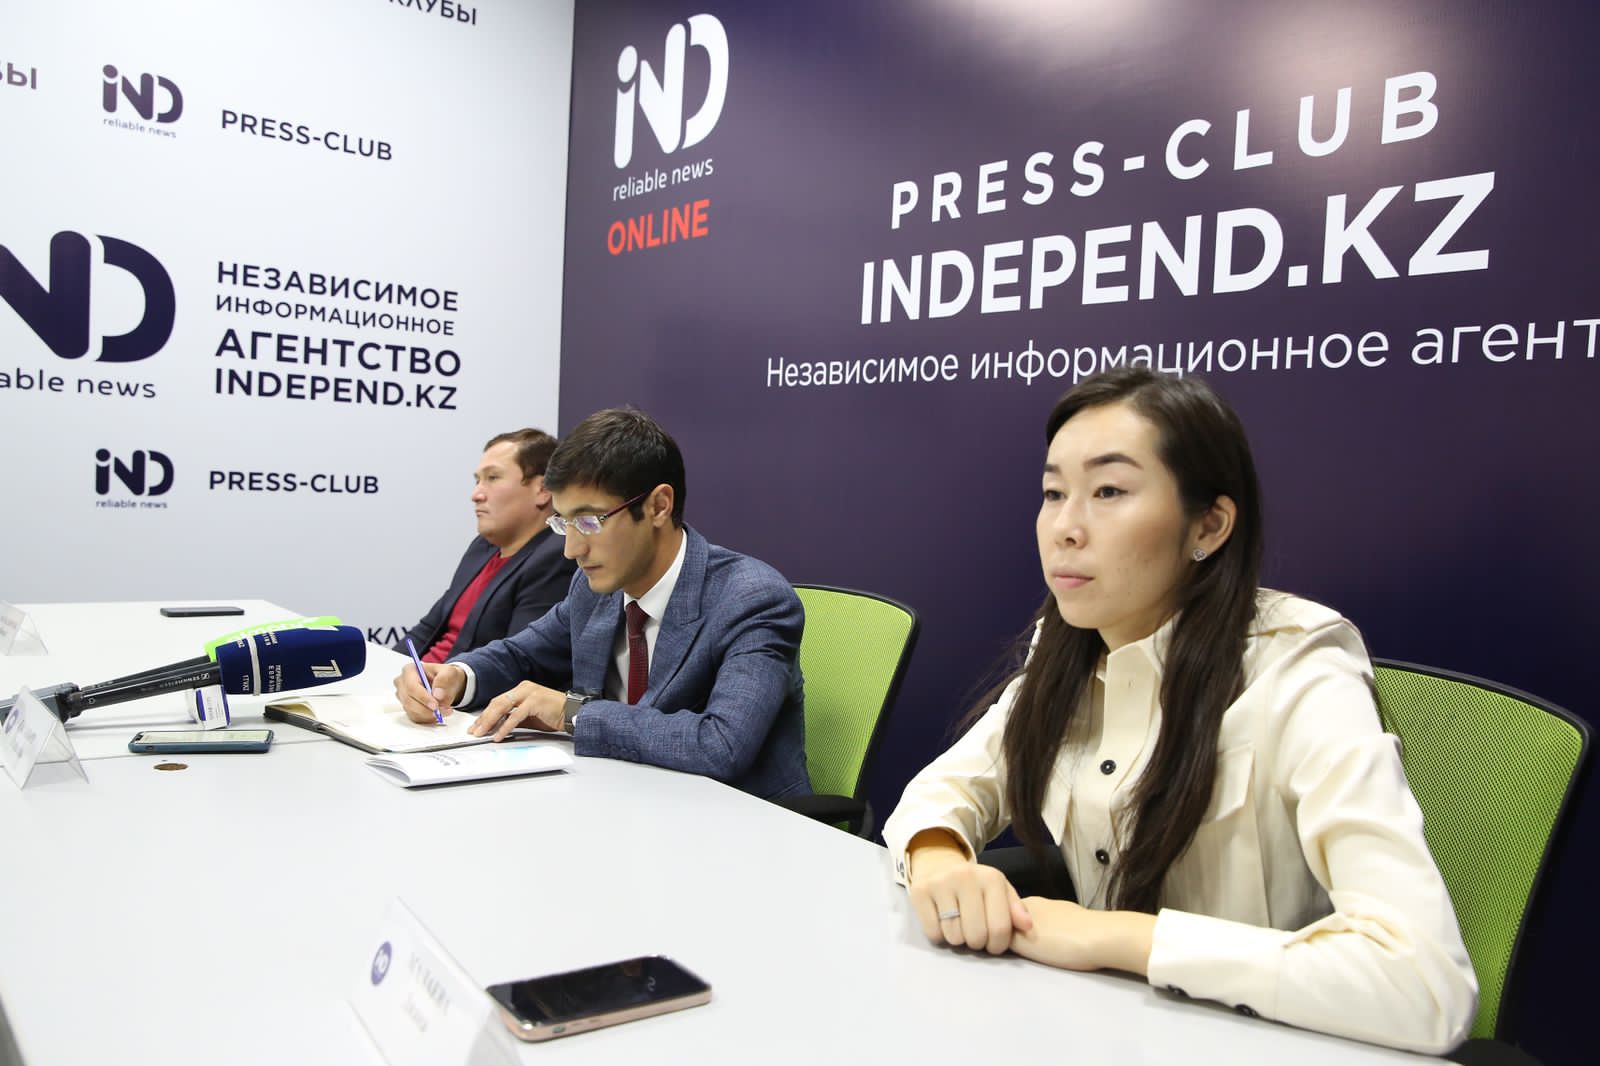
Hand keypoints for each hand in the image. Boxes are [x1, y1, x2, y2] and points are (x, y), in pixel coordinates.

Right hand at [394, 663, 464, 722]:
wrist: (446, 683)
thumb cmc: (445, 675)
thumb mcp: (449, 672)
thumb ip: (444, 680)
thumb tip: (438, 695)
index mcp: (409, 670)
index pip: (411, 687)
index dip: (423, 698)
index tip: (435, 705)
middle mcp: (402, 683)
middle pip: (409, 701)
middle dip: (427, 709)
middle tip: (444, 710)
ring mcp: (403, 696)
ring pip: (412, 711)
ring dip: (429, 715)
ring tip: (445, 711)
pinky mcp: (407, 707)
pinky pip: (415, 717)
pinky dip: (428, 718)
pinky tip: (438, 714)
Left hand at [468, 681, 564, 739]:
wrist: (572, 713)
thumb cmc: (553, 714)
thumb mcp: (529, 717)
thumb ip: (514, 718)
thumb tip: (497, 727)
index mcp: (521, 689)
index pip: (498, 701)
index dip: (485, 714)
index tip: (477, 726)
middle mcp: (523, 688)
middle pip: (497, 703)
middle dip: (484, 718)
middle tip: (474, 731)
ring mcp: (529, 693)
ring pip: (503, 707)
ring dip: (490, 722)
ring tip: (482, 733)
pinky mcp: (535, 701)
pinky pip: (516, 715)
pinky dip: (505, 726)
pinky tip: (499, 735)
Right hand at [907, 835, 1032, 954]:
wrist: (938, 864)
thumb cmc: (975, 885)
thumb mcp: (999, 891)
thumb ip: (1015, 909)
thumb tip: (1027, 926)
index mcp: (991, 878)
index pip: (1000, 928)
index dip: (998, 944)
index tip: (994, 943)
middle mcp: (965, 877)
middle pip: (976, 935)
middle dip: (978, 944)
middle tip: (975, 937)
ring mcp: (940, 883)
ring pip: (954, 936)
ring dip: (958, 939)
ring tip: (959, 927)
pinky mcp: (919, 892)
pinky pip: (933, 932)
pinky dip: (939, 935)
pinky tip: (943, 923)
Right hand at [1008, 897, 1154, 974]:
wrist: (1105, 938)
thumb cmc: (1062, 941)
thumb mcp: (1024, 943)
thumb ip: (1006, 936)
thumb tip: (993, 932)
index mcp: (1027, 903)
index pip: (1002, 910)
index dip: (996, 924)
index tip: (995, 940)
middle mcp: (1042, 902)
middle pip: (1021, 916)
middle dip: (1017, 929)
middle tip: (1015, 949)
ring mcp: (1062, 909)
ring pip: (1040, 921)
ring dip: (1036, 932)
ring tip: (1039, 951)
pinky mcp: (1079, 919)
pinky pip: (1058, 925)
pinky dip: (1055, 934)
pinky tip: (1060, 946)